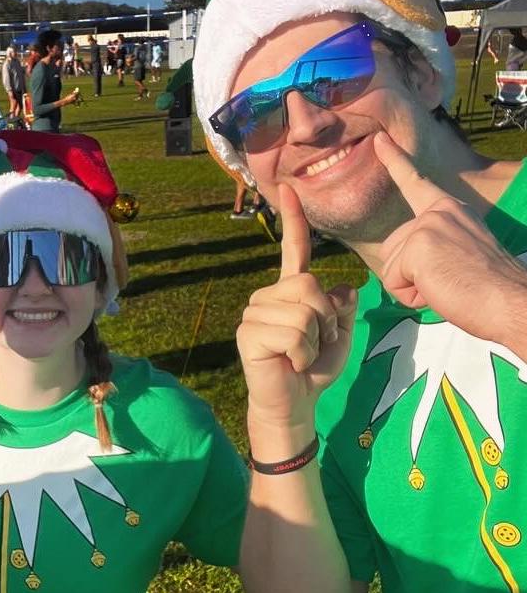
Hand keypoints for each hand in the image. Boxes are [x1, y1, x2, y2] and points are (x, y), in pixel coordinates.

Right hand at [237, 182, 357, 430]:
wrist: (295, 404)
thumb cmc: (314, 367)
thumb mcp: (340, 333)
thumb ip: (343, 307)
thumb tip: (343, 289)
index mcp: (289, 291)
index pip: (294, 250)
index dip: (294, 220)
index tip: (290, 188)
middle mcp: (267, 296)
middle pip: (308, 285)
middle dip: (325, 318)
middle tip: (315, 343)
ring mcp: (254, 313)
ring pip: (303, 311)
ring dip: (314, 339)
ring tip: (301, 356)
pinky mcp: (248, 334)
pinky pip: (292, 332)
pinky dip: (302, 352)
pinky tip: (291, 363)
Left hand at [374, 132, 526, 345]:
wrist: (508, 300)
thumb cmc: (486, 288)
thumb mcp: (458, 254)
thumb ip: (433, 244)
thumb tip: (409, 259)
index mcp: (451, 210)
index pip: (415, 182)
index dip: (394, 160)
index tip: (378, 138)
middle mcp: (439, 211)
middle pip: (391, 247)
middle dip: (408, 274)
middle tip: (448, 280)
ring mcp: (428, 226)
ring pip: (390, 266)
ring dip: (411, 286)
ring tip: (446, 284)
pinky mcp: (418, 246)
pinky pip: (393, 282)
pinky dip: (412, 296)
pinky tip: (440, 290)